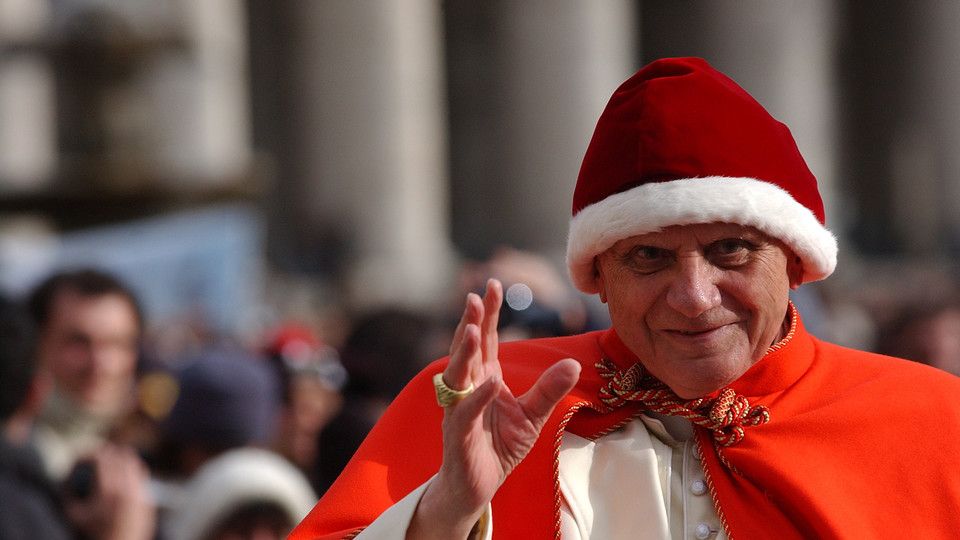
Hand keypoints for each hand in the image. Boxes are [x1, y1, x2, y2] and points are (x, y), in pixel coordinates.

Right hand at [64, 444, 155, 539]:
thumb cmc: (92, 533)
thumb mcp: (74, 516)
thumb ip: (67, 494)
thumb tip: (63, 478)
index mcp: (108, 490)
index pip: (102, 459)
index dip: (92, 453)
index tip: (85, 454)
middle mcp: (127, 489)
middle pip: (119, 457)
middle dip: (107, 453)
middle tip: (97, 453)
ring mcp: (140, 493)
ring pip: (134, 463)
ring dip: (122, 458)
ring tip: (112, 456)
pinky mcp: (147, 498)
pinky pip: (142, 475)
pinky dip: (133, 469)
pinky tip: (125, 468)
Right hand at [407, 279, 580, 538]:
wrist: (478, 487)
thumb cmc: (499, 447)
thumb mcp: (533, 416)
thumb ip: (549, 390)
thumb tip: (574, 363)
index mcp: (484, 379)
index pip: (485, 340)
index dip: (487, 313)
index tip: (492, 284)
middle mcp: (468, 388)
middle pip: (467, 349)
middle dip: (470, 322)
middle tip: (475, 295)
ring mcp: (460, 409)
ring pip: (458, 375)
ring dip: (464, 352)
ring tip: (471, 328)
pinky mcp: (459, 434)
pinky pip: (465, 412)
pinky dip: (477, 398)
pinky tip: (489, 384)